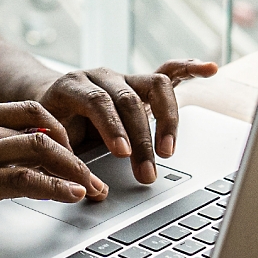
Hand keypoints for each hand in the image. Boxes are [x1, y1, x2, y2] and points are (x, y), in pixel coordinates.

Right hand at [0, 102, 109, 236]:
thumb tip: (31, 161)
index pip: (32, 109)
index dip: (62, 128)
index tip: (78, 153)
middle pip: (45, 130)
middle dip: (78, 156)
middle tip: (98, 179)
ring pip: (42, 150)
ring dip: (76, 173)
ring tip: (93, 191)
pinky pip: (26, 179)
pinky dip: (56, 188)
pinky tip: (71, 197)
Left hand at [33, 59, 217, 184]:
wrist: (46, 102)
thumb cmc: (49, 125)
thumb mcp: (47, 141)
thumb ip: (62, 160)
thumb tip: (85, 187)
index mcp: (72, 85)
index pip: (98, 102)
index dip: (112, 127)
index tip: (124, 154)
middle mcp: (100, 76)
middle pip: (129, 99)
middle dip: (141, 139)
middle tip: (147, 172)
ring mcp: (123, 77)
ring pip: (153, 86)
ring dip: (167, 119)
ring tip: (169, 150)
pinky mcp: (140, 83)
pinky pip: (168, 72)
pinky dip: (190, 69)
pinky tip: (210, 69)